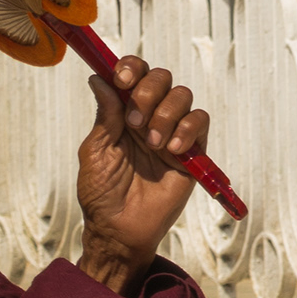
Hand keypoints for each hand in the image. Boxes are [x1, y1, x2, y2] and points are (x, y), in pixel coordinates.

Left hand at [75, 57, 208, 293]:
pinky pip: (200, 121)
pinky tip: (171, 151)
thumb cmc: (102, 194)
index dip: (131, 68)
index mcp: (123, 113)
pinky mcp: (192, 151)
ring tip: (152, 144)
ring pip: (182, 95)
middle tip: (134, 122)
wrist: (120, 229)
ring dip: (166, 113)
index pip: (134, 74)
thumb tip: (100, 78)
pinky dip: (187, 130)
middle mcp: (149, 116)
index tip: (122, 79)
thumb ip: (105, 115)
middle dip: (148, 92)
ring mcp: (172, 132)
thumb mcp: (96, 151)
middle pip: (161, 77)